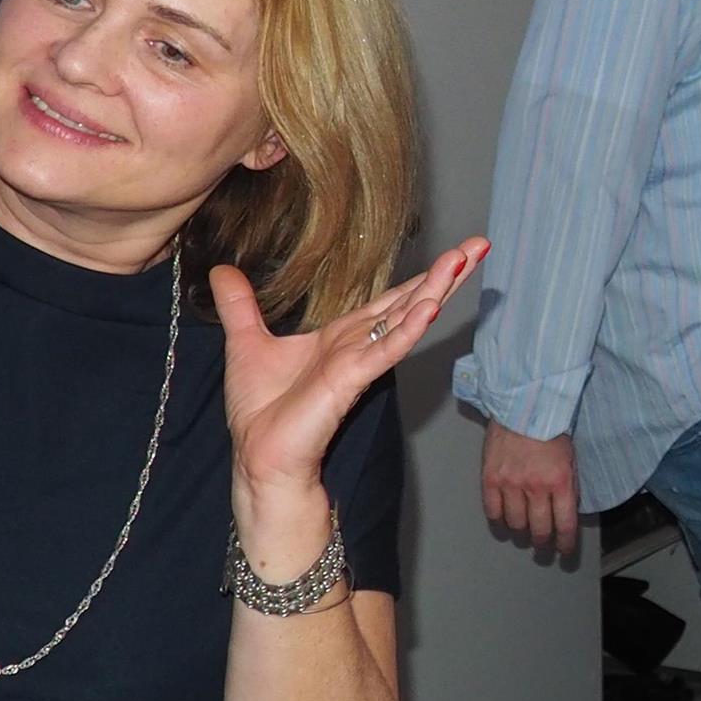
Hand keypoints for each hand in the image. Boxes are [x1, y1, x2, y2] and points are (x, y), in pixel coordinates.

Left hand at [216, 237, 488, 491]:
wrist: (260, 456)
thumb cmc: (262, 411)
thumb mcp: (245, 343)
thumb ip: (240, 306)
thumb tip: (221, 270)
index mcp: (342, 337)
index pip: (390, 301)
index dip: (421, 277)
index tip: (453, 252)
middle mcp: (358, 346)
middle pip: (410, 302)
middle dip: (445, 274)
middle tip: (478, 245)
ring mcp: (358, 362)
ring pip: (405, 319)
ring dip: (435, 290)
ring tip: (462, 262)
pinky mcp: (350, 380)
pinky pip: (385, 350)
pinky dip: (408, 329)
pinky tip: (430, 309)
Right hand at [481, 420, 579, 550]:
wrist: (522, 407)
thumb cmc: (550, 430)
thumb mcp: (570, 458)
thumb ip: (568, 486)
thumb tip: (566, 513)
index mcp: (561, 481)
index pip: (565, 524)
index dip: (565, 543)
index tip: (564, 551)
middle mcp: (536, 487)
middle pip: (539, 529)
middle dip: (543, 542)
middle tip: (542, 546)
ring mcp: (511, 484)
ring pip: (516, 524)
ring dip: (521, 532)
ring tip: (523, 531)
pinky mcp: (490, 479)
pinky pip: (493, 512)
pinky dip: (499, 521)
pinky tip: (504, 520)